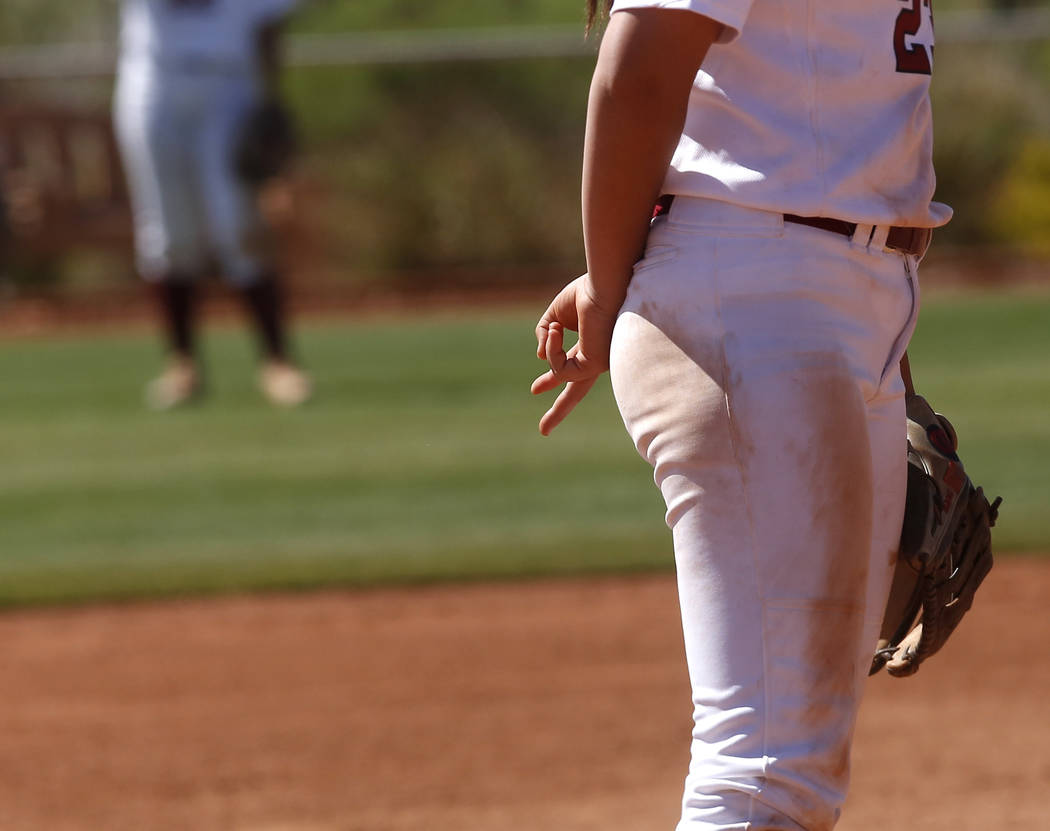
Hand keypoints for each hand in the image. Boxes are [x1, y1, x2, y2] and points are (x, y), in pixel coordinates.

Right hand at [531, 275, 620, 435]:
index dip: (552, 378)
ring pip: (561, 375)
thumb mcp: (556, 314)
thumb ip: (545, 335)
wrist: (607, 285)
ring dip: (551, 349)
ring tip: (555, 327)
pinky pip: (561, 369)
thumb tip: (539, 357)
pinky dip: (553, 350)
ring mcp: (598, 364)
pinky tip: (556, 329)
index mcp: (591, 345)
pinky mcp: (596, 366)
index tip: (535, 390)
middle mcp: (597, 358)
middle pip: (576, 392)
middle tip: (543, 431)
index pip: (571, 368)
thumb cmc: (587, 292)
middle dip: (558, 410)